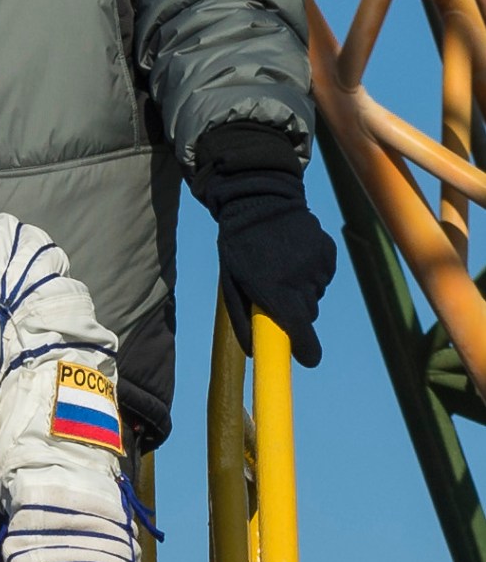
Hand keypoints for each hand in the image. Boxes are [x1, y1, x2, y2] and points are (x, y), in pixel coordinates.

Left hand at [192, 125, 335, 367]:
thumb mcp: (232, 287)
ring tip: (283, 270)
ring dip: (303, 292)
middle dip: (296, 314)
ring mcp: (317, 264)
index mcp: (275, 291)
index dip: (306, 348)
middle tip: (277, 296)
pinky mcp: (328, 252)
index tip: (309, 359)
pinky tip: (296, 258)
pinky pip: (324, 276)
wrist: (261, 201)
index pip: (299, 329)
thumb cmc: (238, 249)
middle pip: (308, 315)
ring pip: (316, 296)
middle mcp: (301, 280)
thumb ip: (244, 321)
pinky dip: (313, 275)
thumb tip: (256, 353)